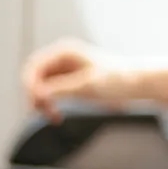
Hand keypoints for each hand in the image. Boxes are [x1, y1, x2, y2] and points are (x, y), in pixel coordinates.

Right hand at [20, 39, 167, 121]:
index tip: (36, 103)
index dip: (29, 84)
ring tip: (53, 117)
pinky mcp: (69, 82)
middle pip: (33, 76)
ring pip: (40, 87)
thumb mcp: (88, 86)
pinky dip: (49, 105)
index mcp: (65, 51)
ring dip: (41, 103)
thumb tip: (38, 94)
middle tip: (42, 113)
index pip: (34, 65)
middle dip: (34, 95)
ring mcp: (64, 70)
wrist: (137, 84)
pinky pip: (50, 94)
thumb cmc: (118, 80)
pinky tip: (56, 117)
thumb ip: (62, 88)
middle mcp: (61, 58)